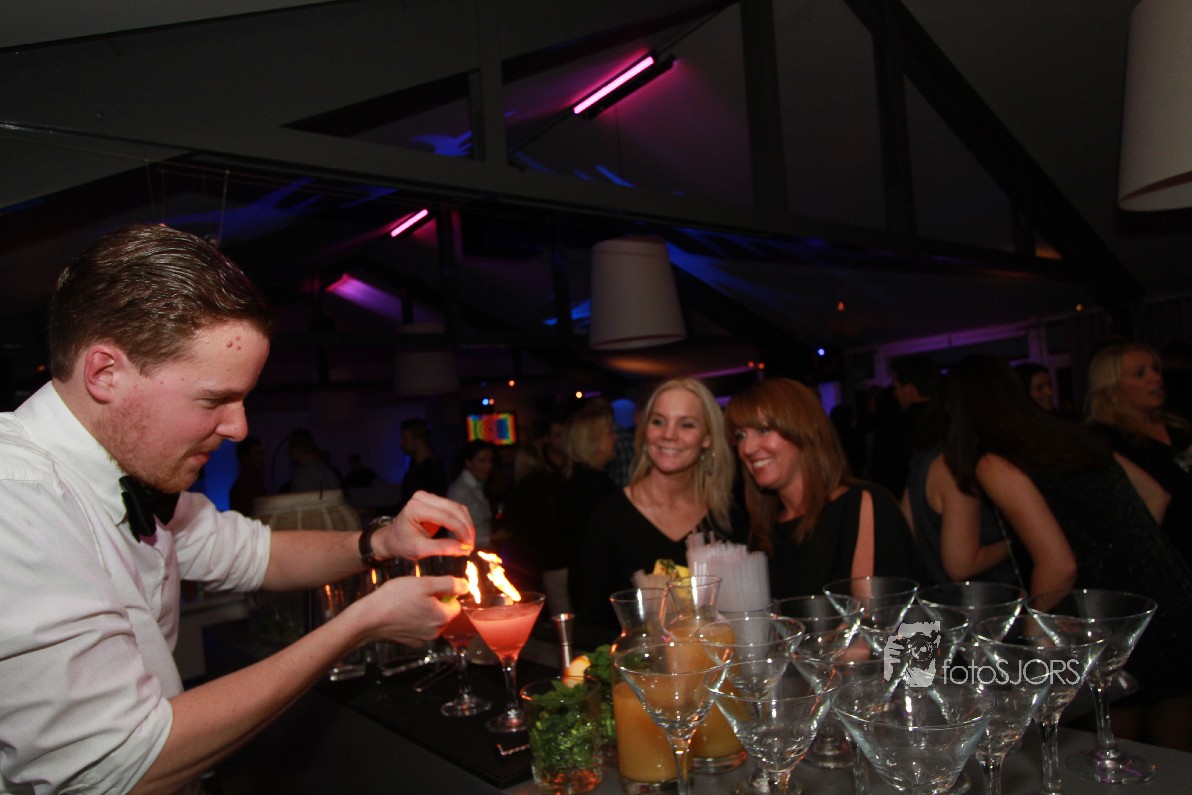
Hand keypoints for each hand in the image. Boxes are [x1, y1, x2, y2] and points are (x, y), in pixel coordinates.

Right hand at [352, 574, 467, 645]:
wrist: (368, 619)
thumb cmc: (394, 599)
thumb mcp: (424, 583)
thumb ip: (448, 584)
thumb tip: (465, 586)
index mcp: (442, 617)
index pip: (456, 604)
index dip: (445, 593)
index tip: (430, 588)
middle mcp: (435, 632)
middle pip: (444, 613)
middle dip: (435, 602)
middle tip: (417, 593)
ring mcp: (423, 639)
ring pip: (431, 620)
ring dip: (424, 611)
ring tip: (407, 602)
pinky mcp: (411, 642)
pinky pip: (419, 629)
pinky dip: (414, 621)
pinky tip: (401, 613)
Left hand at [373, 491, 474, 561]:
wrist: (392, 538)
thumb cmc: (402, 544)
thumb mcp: (420, 550)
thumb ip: (442, 548)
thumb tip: (465, 549)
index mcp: (415, 508)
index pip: (445, 517)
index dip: (460, 531)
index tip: (468, 546)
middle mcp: (422, 498)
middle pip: (454, 509)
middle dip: (466, 527)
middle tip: (471, 545)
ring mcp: (429, 497)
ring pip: (457, 508)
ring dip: (466, 524)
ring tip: (468, 542)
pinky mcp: (435, 501)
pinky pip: (454, 509)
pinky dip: (462, 521)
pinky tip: (463, 535)